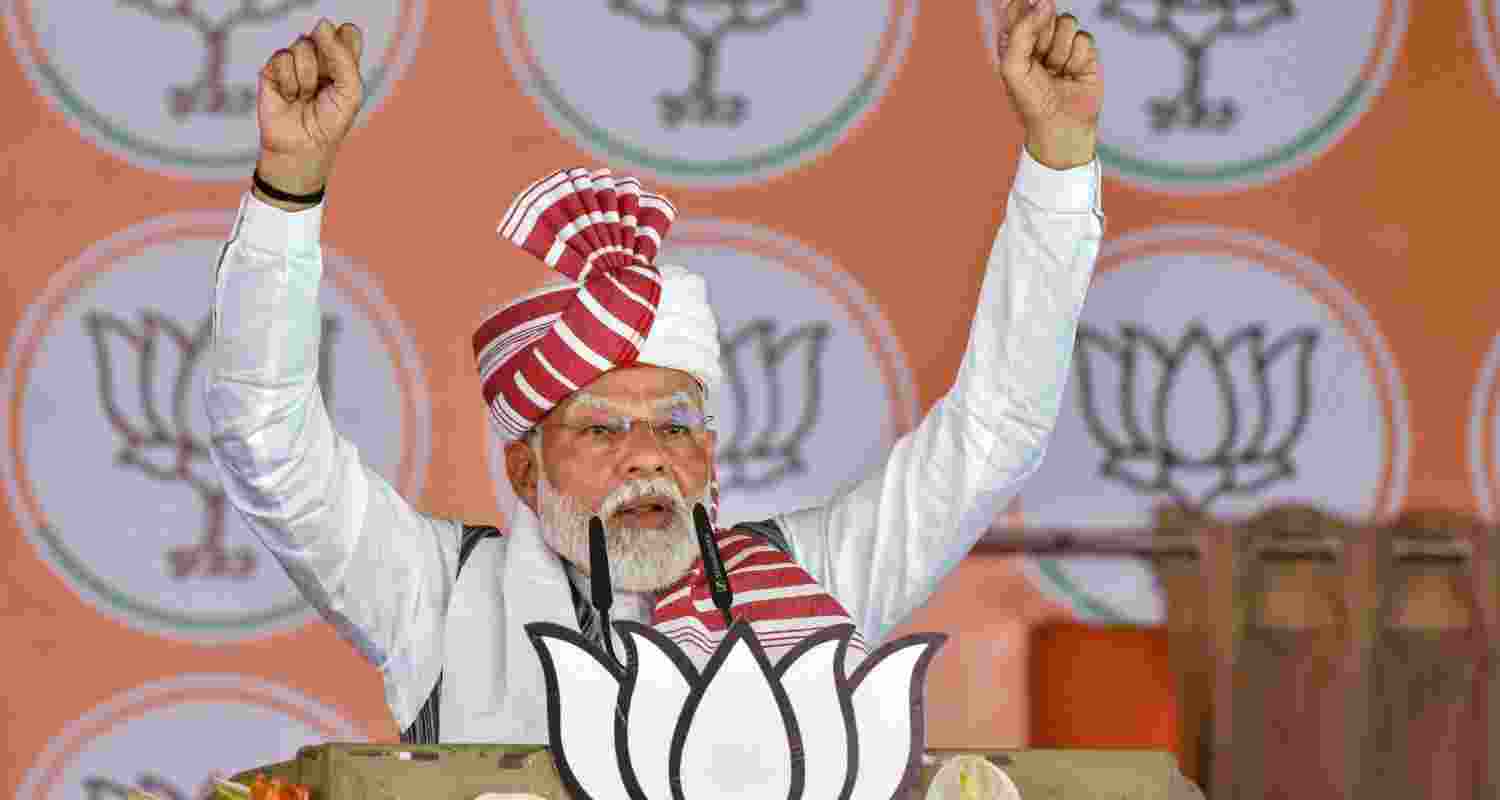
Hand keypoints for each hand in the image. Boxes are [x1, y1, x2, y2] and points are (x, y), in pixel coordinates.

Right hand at [254, 19, 363, 208]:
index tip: (342, 71)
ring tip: (306, 97)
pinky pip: (282, 58)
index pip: (347, 32)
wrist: (302, 147)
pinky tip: (290, 97)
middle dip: (326, 66)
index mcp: (342, 61)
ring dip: (307, 78)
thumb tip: (322, 23)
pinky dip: (289, 82)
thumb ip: (343, 56)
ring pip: (302, 45)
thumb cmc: (331, 122)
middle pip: (323, 35)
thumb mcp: (350, 91)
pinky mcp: (272, 70)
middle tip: (324, 89)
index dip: (344, 44)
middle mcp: (318, 57)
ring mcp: (294, 62)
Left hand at [997, 0, 1101, 169]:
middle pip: (1045, 10)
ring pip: (1067, 22)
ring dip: (1060, 50)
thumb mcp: (1013, 66)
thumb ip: (1022, 30)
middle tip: (1039, 58)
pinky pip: (1084, 38)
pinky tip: (1071, 74)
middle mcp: (1038, 38)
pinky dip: (1077, 58)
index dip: (1023, 4)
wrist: (1061, 127)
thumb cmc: (1031, 100)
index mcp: (1014, 40)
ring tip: (1055, 71)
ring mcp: (1062, 43)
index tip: (1030, 4)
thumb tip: (1045, 2)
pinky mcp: (1085, 52)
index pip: (1017, 7)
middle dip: (1043, 34)